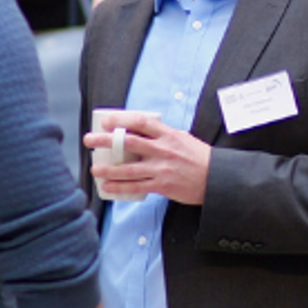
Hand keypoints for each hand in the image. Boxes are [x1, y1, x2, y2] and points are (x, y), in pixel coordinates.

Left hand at [84, 113, 210, 204]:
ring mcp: (162, 169)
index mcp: (168, 135)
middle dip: (106, 141)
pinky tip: (108, 187)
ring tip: (94, 169)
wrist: (217, 179)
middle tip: (90, 139)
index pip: (141, 122)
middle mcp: (163, 150)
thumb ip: (164, 136)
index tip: (106, 121)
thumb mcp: (183, 139)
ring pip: (129, 168)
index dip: (121, 120)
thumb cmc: (200, 159)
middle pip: (128, 143)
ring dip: (108, 169)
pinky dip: (120, 188)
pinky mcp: (162, 186)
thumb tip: (142, 133)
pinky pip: (136, 187)